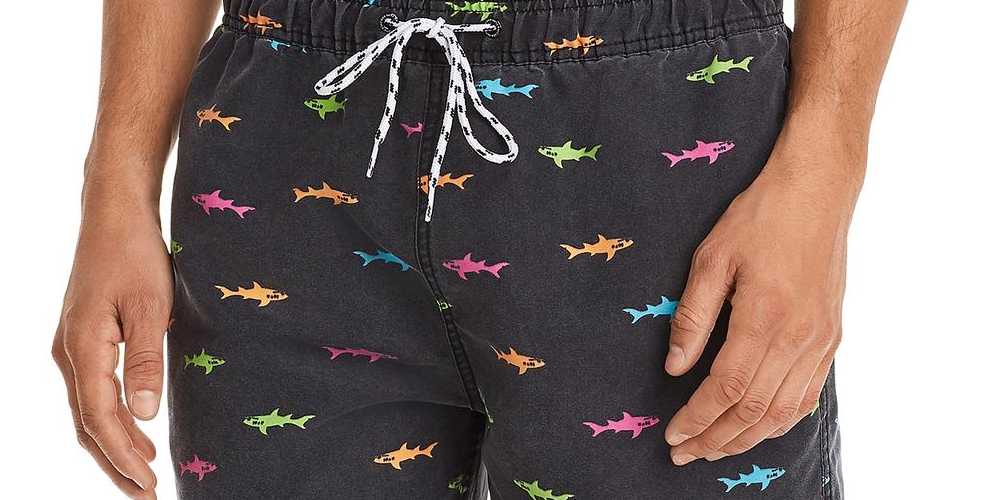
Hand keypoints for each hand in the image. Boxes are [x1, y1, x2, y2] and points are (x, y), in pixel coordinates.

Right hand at [51, 202, 171, 499]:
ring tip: (143, 473)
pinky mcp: (84, 338)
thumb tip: (145, 414)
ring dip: (114, 444)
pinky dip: (112, 418)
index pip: (101, 418)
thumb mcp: (152, 306)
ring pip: (88, 410)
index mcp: (83, 348)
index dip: (124, 455)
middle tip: (146, 494)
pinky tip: (135, 427)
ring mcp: (73, 346)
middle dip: (116, 462)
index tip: (150, 483)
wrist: (114, 213)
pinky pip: (93, 391)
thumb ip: (148, 361)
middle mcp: (69, 352)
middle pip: (87, 424)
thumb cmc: (135, 253)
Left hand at [663, 136, 859, 465]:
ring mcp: (822, 340)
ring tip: (714, 449)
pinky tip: (757, 428)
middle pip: (755, 410)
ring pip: (785, 412)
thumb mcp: (712, 258)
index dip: (697, 417)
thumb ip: (693, 316)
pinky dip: (781, 421)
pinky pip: (808, 395)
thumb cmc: (760, 218)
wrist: (818, 191)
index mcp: (766, 316)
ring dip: (747, 438)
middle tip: (684, 453)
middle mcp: (800, 337)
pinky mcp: (832, 338)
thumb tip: (675, 366)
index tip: (673, 434)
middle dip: (716, 439)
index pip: (727, 388)